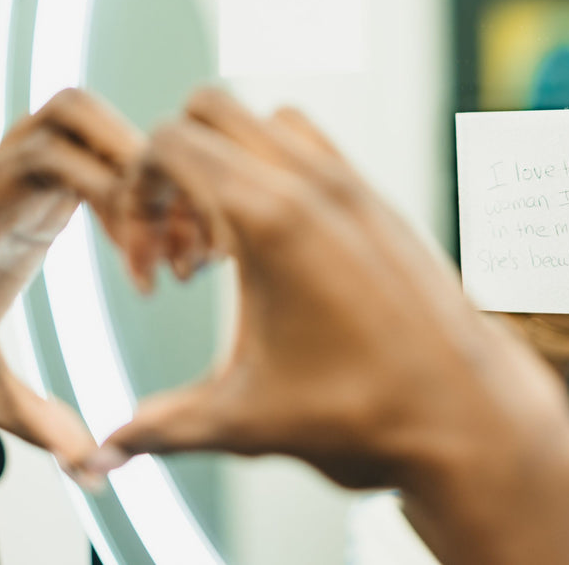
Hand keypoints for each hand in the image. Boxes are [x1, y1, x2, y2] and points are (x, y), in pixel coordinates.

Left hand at [0, 89, 142, 477]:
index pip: (41, 158)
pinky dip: (122, 178)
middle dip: (127, 147)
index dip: (104, 190)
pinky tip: (149, 234)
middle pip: (63, 112)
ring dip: (129, 155)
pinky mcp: (28, 199)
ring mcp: (6, 186)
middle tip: (170, 212)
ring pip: (75, 123)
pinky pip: (83, 156)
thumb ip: (36, 425)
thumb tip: (93, 468)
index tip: (140, 254)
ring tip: (167, 222)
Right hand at [90, 90, 568, 564]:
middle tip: (182, 250)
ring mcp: (355, 186)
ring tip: (228, 249)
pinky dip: (280, 174)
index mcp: (271, 217)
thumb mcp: (246, 420)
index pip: (170, 142)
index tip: (154, 273)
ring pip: (268, 121)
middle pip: (212, 109)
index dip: (136, 196)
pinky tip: (280, 256)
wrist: (467, 414)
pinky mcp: (381, 203)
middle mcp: (314, 183)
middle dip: (176, 166)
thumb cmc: (364, 413)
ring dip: (232, 162)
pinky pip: (315, 150)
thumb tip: (100, 458)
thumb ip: (160, 428)